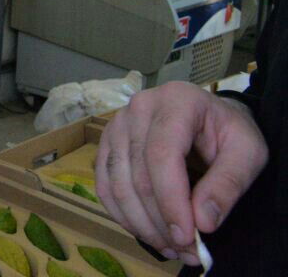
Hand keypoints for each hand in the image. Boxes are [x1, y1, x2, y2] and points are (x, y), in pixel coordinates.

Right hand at [95, 81, 266, 266]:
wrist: (209, 116)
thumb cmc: (229, 132)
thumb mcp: (248, 152)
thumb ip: (229, 184)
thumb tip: (203, 222)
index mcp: (176, 101)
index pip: (161, 155)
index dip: (170, 201)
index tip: (187, 237)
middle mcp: (138, 108)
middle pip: (137, 175)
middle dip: (159, 221)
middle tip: (185, 252)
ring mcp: (117, 125)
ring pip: (117, 185)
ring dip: (141, 224)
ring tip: (170, 247)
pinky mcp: (107, 143)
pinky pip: (104, 186)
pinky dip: (122, 215)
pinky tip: (146, 231)